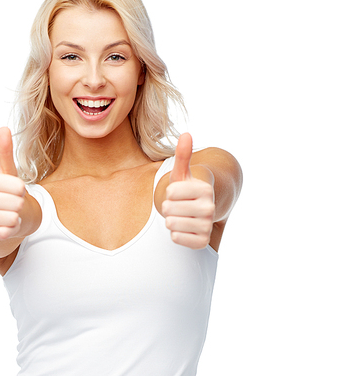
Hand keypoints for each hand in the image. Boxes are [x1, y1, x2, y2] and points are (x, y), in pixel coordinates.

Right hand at [0, 127, 25, 240]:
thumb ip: (5, 152)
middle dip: (19, 206)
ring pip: (12, 219)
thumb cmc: (0, 193)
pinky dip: (9, 231)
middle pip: (18, 204)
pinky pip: (5, 233)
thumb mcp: (5, 173)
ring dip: (14, 220)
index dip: (21, 192)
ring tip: (5, 215)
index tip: (11, 192)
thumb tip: (3, 128)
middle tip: (9, 205)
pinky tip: (1, 227)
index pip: (20, 187)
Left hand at [162, 133, 214, 248]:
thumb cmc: (185, 191)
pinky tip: (182, 228)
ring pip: (171, 224)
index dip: (169, 192)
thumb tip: (186, 134)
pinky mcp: (202, 241)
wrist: (196, 212)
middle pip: (168, 209)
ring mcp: (207, 225)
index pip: (171, 192)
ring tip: (178, 216)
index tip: (177, 193)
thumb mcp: (182, 173)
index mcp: (205, 189)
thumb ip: (183, 155)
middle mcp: (209, 207)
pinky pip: (176, 238)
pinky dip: (174, 234)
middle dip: (167, 207)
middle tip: (176, 206)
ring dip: (170, 220)